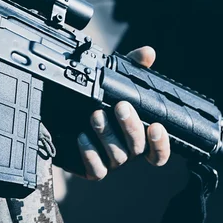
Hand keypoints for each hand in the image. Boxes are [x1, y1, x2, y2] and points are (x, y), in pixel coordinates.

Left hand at [77, 46, 170, 179]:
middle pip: (137, 148)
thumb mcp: (115, 80)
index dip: (161, 143)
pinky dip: (90, 154)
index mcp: (138, 135)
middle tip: (120, 107)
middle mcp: (126, 151)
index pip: (158, 150)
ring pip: (116, 156)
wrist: (62, 112)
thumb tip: (147, 53)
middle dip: (130, 127)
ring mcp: (109, 161)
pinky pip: (95, 169)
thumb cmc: (97, 99)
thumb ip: (133, 67)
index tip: (156, 126)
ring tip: (96, 115)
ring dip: (107, 134)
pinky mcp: (90, 168)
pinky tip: (82, 137)